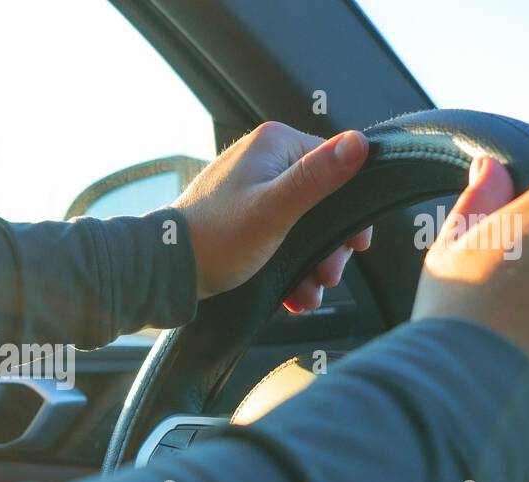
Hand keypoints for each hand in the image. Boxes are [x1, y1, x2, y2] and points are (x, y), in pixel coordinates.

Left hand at [174, 122, 371, 311]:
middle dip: (329, 244)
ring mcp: (251, 183)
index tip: (356, 245)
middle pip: (321, 197)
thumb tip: (360, 142)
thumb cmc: (216, 239)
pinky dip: (290, 261)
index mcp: (275, 143)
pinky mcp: (241, 210)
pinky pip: (280, 231)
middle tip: (328, 276)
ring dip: (312, 260)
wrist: (168, 270)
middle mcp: (263, 156)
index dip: (350, 209)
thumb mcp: (275, 210)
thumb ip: (317, 177)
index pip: (336, 164)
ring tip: (310, 292)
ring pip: (302, 220)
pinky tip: (294, 291)